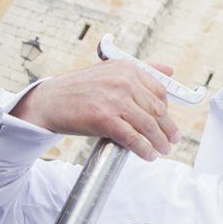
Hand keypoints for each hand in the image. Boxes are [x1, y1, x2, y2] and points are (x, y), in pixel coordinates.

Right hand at [10, 60, 179, 160]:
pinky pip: (133, 138)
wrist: (50, 101)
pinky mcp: (105, 119)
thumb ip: (142, 70)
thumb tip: (169, 71)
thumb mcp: (111, 70)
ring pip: (148, 125)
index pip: (159, 91)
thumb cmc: (80, 89)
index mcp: (128, 68)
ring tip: (163, 150)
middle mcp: (124, 81)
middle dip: (168, 129)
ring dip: (159, 142)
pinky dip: (144, 149)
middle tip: (172, 140)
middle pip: (157, 110)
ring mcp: (115, 100)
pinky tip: (148, 155)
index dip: (167, 109)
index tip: (168, 121)